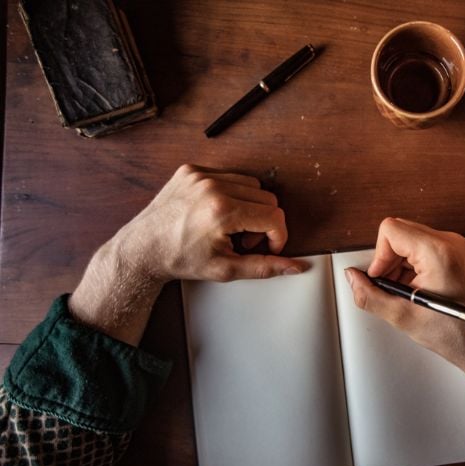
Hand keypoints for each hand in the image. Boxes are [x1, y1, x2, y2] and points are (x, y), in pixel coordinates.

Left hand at [113, 164, 305, 282]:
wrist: (143, 249)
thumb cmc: (180, 259)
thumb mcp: (227, 269)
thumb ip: (265, 267)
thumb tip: (296, 267)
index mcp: (223, 212)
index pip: (274, 217)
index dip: (278, 237)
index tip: (268, 248)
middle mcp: (213, 188)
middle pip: (267, 199)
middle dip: (263, 223)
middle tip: (244, 242)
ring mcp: (200, 176)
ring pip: (252, 185)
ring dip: (250, 206)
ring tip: (231, 227)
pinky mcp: (191, 170)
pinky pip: (228, 176)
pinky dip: (231, 193)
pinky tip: (217, 213)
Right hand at [345, 217, 464, 367]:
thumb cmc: (456, 332)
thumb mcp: (403, 317)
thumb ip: (370, 296)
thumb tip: (354, 279)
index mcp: (437, 252)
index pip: (391, 230)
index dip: (379, 255)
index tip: (380, 278)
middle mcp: (448, 242)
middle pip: (399, 231)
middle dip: (387, 259)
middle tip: (390, 287)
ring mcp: (453, 246)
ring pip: (408, 239)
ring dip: (398, 264)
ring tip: (405, 292)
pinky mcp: (454, 253)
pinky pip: (421, 248)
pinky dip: (410, 266)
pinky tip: (414, 289)